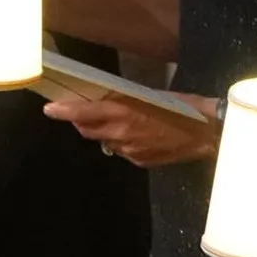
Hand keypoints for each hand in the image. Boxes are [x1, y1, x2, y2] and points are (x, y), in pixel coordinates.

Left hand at [43, 94, 218, 167]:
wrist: (206, 133)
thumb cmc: (182, 107)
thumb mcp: (150, 95)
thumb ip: (124, 101)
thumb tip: (106, 100)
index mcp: (123, 112)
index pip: (84, 113)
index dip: (64, 111)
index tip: (49, 109)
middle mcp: (121, 134)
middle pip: (88, 131)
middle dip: (83, 122)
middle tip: (84, 112)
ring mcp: (129, 151)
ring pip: (106, 142)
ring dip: (107, 133)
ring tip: (125, 122)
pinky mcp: (139, 161)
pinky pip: (123, 151)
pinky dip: (124, 143)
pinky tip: (142, 136)